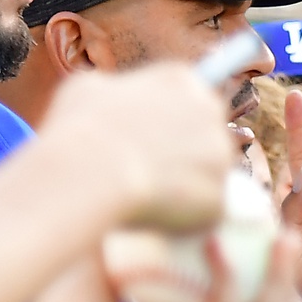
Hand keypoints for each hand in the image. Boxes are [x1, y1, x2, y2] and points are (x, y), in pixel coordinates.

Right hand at [38, 62, 233, 234]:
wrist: (92, 171)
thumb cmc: (81, 126)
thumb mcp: (87, 89)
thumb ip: (114, 91)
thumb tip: (115, 102)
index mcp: (182, 80)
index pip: (190, 99)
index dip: (169, 123)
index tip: (152, 141)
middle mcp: (210, 112)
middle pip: (205, 138)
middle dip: (183, 156)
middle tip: (147, 172)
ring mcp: (220, 157)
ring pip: (205, 178)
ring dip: (182, 189)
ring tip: (143, 196)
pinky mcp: (218, 198)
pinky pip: (202, 214)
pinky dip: (181, 221)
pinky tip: (152, 217)